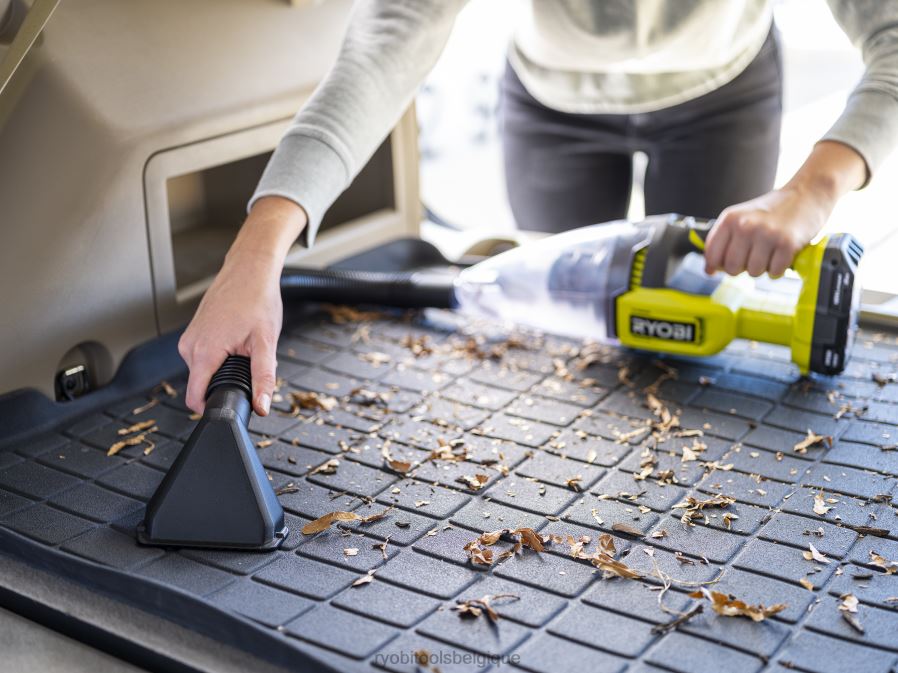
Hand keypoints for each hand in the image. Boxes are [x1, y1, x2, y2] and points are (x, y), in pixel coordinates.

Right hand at [179, 197, 307, 415]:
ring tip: (243, 346)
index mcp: (204, 351)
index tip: (232, 405)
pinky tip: (235, 339)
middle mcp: (189, 346)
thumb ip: (263, 377)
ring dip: (223, 368)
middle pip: (201, 385)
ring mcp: (189, 338)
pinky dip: (219, 356)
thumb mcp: (266, 342)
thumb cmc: (257, 299)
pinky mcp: (192, 333)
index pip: (194, 397)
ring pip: (203, 371)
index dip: (212, 407)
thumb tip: (262, 406)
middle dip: (225, 384)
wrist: (249, 270)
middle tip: (248, 363)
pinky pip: (203, 356)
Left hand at [703, 185, 826, 277]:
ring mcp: (766, 235)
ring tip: (770, 252)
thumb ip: (724, 240)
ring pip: (753, 272)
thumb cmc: (773, 209)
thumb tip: (709, 269)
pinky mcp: (787, 244)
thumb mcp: (742, 217)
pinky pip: (774, 272)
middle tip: (753, 256)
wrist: (807, 194)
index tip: (721, 267)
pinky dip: (778, 269)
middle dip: (742, 268)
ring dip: (762, 268)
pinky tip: (782, 255)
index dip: (716, 266)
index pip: (711, 255)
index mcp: (730, 219)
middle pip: (731, 268)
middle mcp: (745, 226)